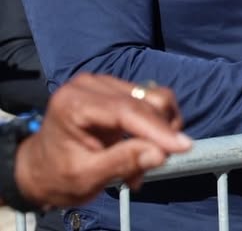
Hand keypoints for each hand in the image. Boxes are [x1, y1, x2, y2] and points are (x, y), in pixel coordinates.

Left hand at [12, 72, 190, 208]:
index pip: (126, 110)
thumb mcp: (84, 178)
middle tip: (161, 161)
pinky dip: (155, 124)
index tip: (184, 147)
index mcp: (74, 103)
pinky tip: (145, 147)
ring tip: (149, 157)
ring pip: (153, 96)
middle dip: (161, 131)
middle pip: (144, 99)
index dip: (158, 128)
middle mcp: (91, 84)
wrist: (38, 170)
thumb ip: (121, 163)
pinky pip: (149, 99)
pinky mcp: (115, 88)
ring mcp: (104, 83)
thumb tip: (161, 154)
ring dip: (161, 127)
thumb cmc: (56, 177)